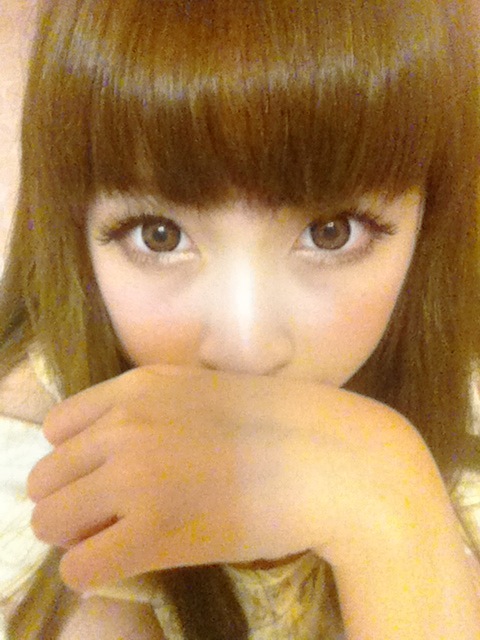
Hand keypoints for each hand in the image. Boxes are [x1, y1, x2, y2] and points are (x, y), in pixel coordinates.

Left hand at [27, 365, 435, 592]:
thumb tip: (106, 452)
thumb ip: (149, 410)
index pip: (56, 428)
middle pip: (45, 476)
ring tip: (122, 537)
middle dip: (72, 500)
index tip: (106, 477)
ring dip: (78, 534)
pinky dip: (96, 570)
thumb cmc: (280, 425)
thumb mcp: (202, 393)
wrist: (333, 461)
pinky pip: (80, 566)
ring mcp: (136, 476)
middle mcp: (125, 425)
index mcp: (137, 386)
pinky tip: (130, 561)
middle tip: (114, 516)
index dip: (77, 459)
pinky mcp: (155, 531)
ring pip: (49, 520)